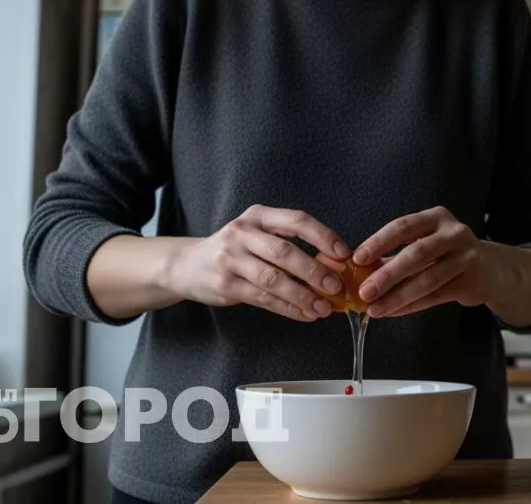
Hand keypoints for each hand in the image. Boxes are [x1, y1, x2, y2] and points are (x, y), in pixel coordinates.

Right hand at [164, 205, 350, 320]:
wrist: (187, 264)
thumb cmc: (234, 249)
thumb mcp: (256, 234)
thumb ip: (287, 243)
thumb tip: (332, 265)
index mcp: (258, 215)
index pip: (297, 220)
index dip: (323, 236)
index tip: (343, 253)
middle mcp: (242, 233)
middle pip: (285, 252)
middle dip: (315, 271)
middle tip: (337, 286)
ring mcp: (231, 259)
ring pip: (274, 280)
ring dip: (303, 296)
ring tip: (323, 308)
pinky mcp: (225, 285)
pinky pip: (263, 299)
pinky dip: (288, 308)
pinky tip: (305, 314)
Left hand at [352, 206, 496, 317]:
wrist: (491, 269)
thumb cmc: (447, 253)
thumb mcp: (425, 243)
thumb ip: (395, 254)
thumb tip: (359, 272)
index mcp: (436, 217)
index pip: (403, 226)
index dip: (379, 242)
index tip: (358, 258)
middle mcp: (454, 233)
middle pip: (416, 254)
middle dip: (387, 275)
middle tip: (364, 291)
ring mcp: (466, 257)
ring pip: (427, 279)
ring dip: (397, 296)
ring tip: (375, 308)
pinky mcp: (471, 282)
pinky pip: (436, 296)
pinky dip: (411, 305)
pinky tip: (393, 311)